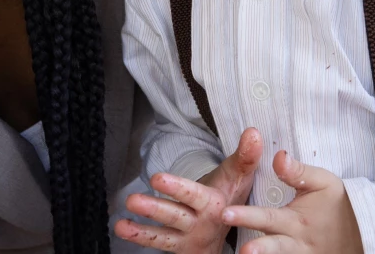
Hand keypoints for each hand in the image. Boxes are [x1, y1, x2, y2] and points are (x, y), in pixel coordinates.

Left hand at [115, 127, 262, 252]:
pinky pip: (158, 243)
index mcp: (215, 205)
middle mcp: (201, 223)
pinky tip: (121, 227)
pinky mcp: (178, 247)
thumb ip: (245, 155)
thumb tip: (254, 132)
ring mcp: (188, 237)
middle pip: (175, 215)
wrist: (233, 229)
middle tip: (133, 200)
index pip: (195, 195)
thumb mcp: (239, 176)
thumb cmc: (231, 194)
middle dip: (155, 209)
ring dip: (142, 230)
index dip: (177, 188)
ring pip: (164, 233)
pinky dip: (139, 237)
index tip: (157, 178)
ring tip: (120, 223)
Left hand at [221, 150, 362, 253]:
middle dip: (255, 248)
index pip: (267, 217)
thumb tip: (278, 156)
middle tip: (240, 250)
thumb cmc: (339, 204)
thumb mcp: (323, 182)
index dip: (245, 216)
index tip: (225, 212)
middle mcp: (296, 243)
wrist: (363, 231)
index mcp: (296, 221)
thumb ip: (298, 172)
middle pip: (272, 246)